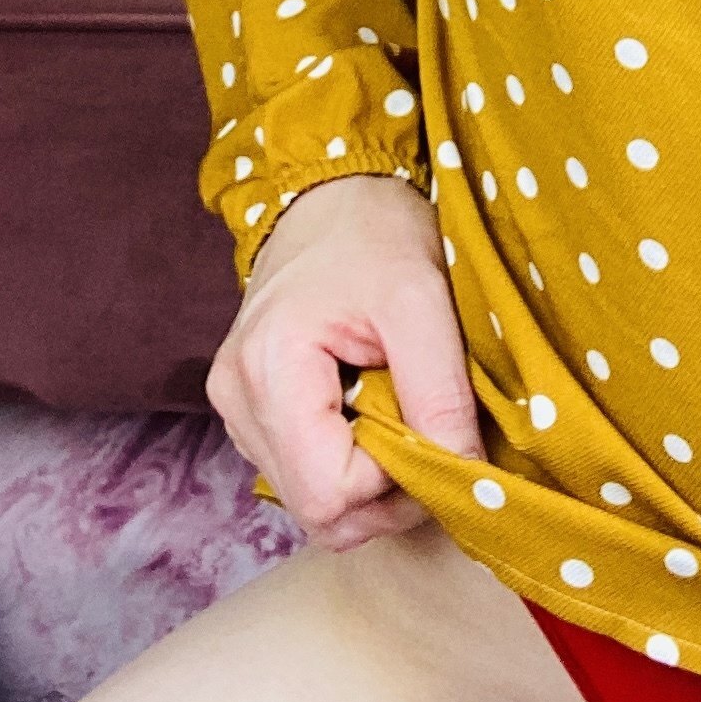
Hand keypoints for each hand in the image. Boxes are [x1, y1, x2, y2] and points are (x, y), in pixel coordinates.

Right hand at [206, 174, 486, 553]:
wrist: (329, 191)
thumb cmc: (374, 231)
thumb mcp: (421, 298)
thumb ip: (440, 392)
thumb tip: (464, 477)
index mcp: (268, 368)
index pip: (329, 494)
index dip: (393, 482)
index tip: (434, 432)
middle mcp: (236, 398)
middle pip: (317, 511)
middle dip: (386, 491)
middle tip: (429, 432)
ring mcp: (237, 407)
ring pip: (311, 501)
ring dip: (370, 480)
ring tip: (402, 412)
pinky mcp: (251, 409)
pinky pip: (304, 472)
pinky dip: (349, 462)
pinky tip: (373, 410)